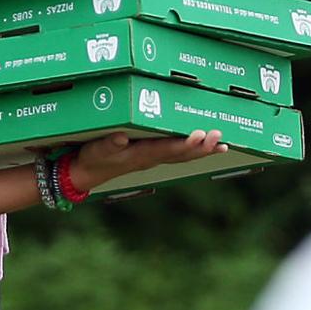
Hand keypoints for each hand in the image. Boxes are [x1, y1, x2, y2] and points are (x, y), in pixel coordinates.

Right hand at [68, 128, 228, 193]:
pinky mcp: (152, 156)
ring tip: (223, 144)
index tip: (199, 135)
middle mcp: (151, 158)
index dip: (184, 144)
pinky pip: (178, 154)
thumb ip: (109, 144)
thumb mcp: (96, 150)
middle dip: (202, 147)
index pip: (167, 149)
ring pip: (183, 155)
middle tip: (220, 138)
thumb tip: (121, 137)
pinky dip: (194, 151)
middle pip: (182, 154)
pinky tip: (206, 147)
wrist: (87, 174)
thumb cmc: (92, 158)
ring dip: (203, 150)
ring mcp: (153, 158)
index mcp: (140, 154)